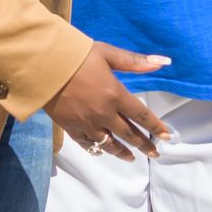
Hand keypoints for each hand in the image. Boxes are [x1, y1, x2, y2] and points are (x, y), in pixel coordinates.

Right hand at [46, 42, 172, 160]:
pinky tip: (103, 151)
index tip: (168, 136)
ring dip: (123, 152)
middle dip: (145, 144)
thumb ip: (134, 61)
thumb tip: (162, 62)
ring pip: (109, 144)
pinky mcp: (71, 127)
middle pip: (129, 134)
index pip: (142, 115)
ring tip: (131, 157)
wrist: (43, 64)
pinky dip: (97, 149)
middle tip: (155, 153)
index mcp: (115, 94)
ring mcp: (87, 123)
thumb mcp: (107, 53)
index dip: (157, 127)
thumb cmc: (76, 55)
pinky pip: (88, 144)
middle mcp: (104, 113)